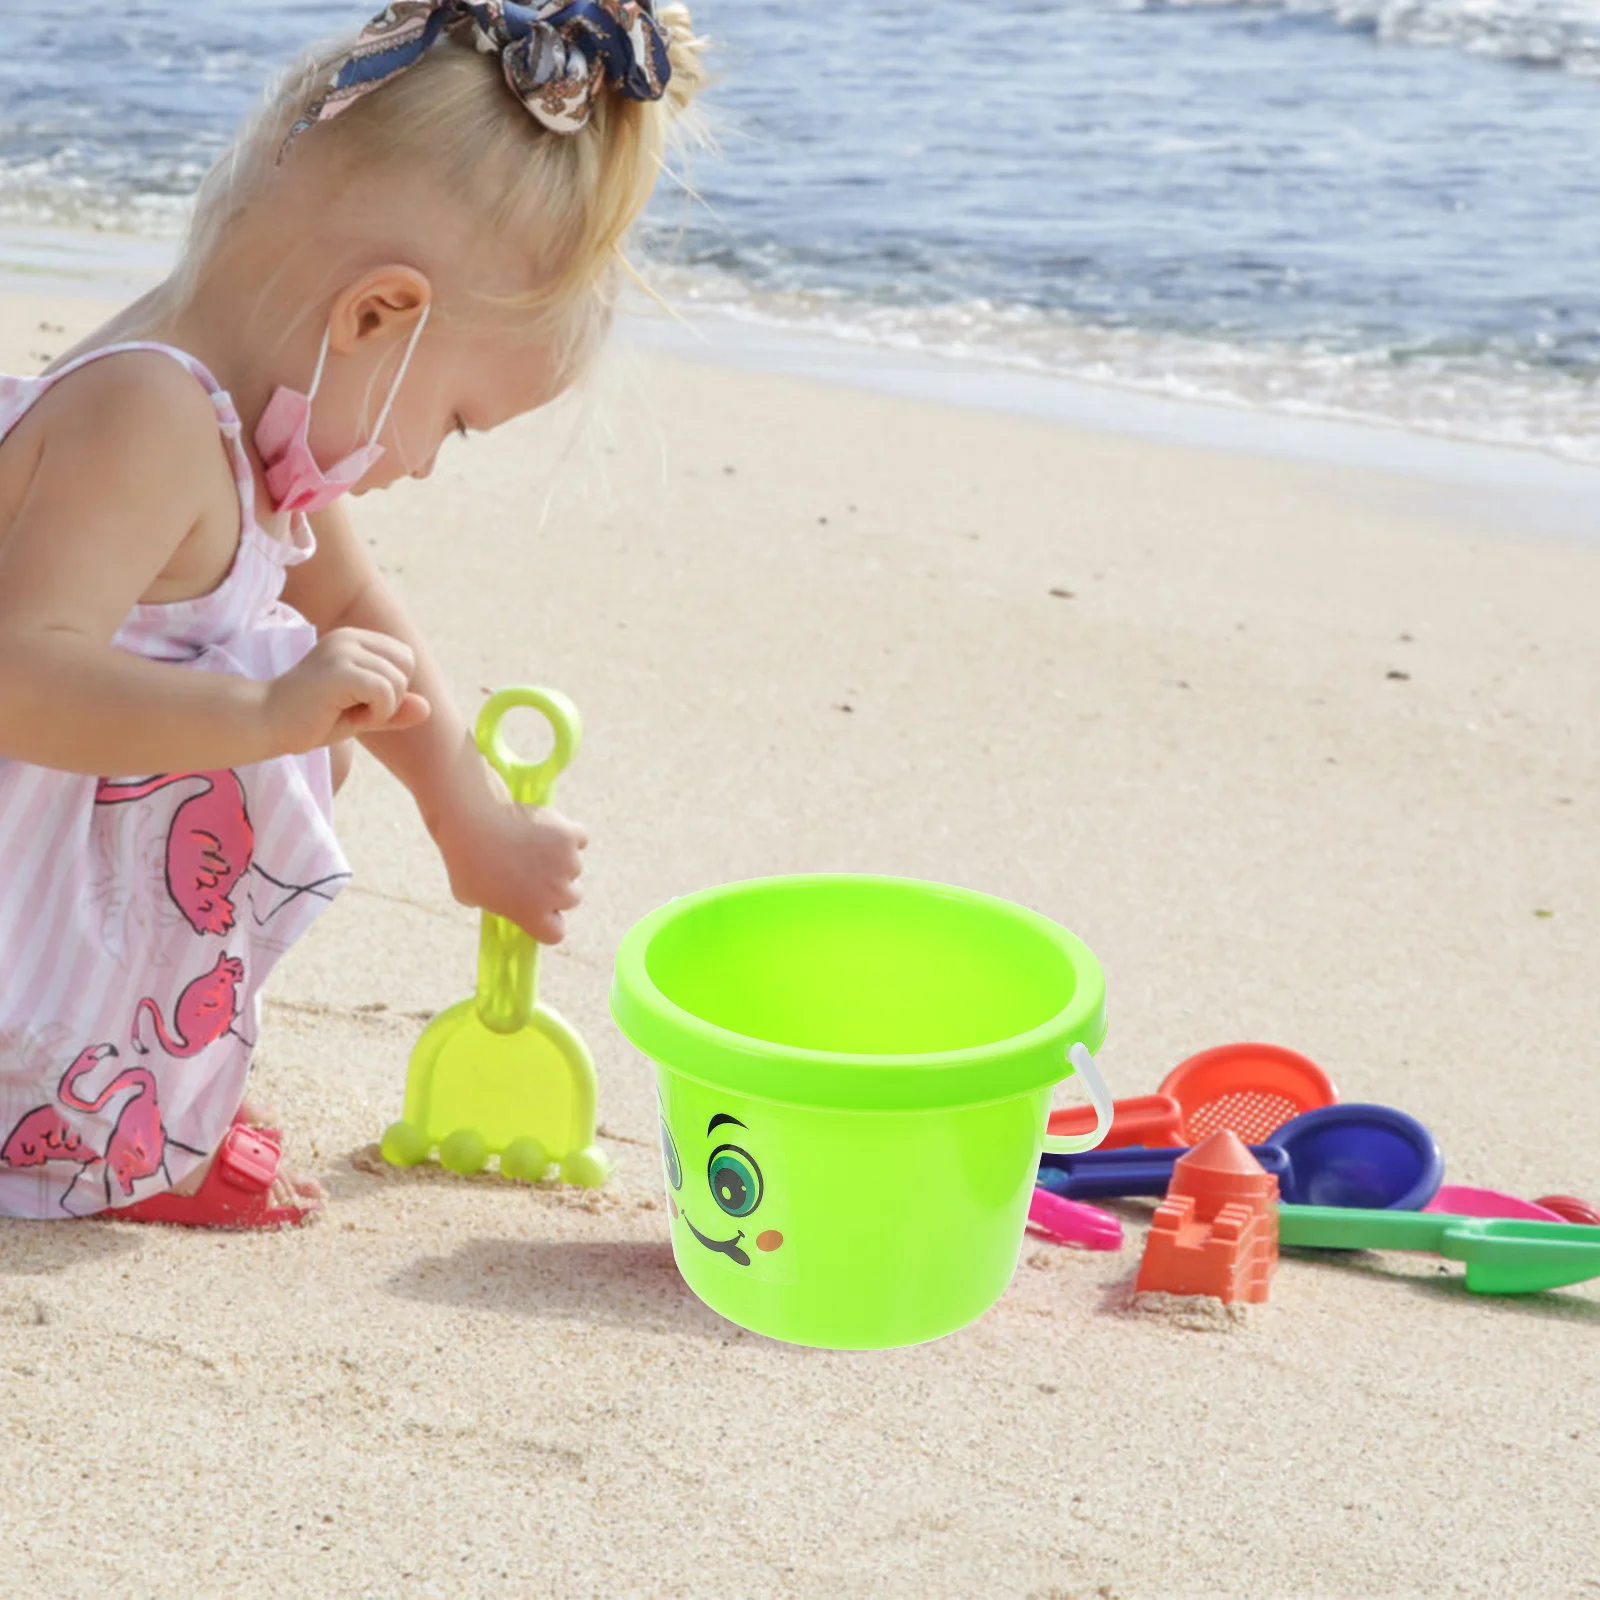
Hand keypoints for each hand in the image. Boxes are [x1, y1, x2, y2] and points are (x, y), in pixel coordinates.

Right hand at [265, 628, 430, 753]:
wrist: (264, 723)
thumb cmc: (310, 719)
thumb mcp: (362, 714)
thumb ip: (394, 709)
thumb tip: (429, 708)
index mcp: (354, 639)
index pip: (404, 657)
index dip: (392, 688)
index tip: (359, 701)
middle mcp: (349, 637)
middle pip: (406, 665)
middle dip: (391, 696)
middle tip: (354, 708)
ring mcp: (342, 650)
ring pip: (398, 681)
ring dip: (380, 709)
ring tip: (344, 711)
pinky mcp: (339, 670)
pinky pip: (385, 693)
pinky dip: (376, 713)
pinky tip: (347, 716)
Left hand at [436, 782, 586, 943]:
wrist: (472, 820)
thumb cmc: (464, 858)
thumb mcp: (468, 894)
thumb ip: (493, 902)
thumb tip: (503, 897)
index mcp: (532, 914)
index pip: (556, 933)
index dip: (550, 920)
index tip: (541, 908)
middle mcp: (556, 894)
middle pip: (573, 897)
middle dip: (559, 886)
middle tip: (537, 870)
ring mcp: (567, 864)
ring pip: (574, 864)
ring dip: (561, 856)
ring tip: (532, 843)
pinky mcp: (570, 836)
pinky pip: (579, 838)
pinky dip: (568, 834)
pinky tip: (547, 828)